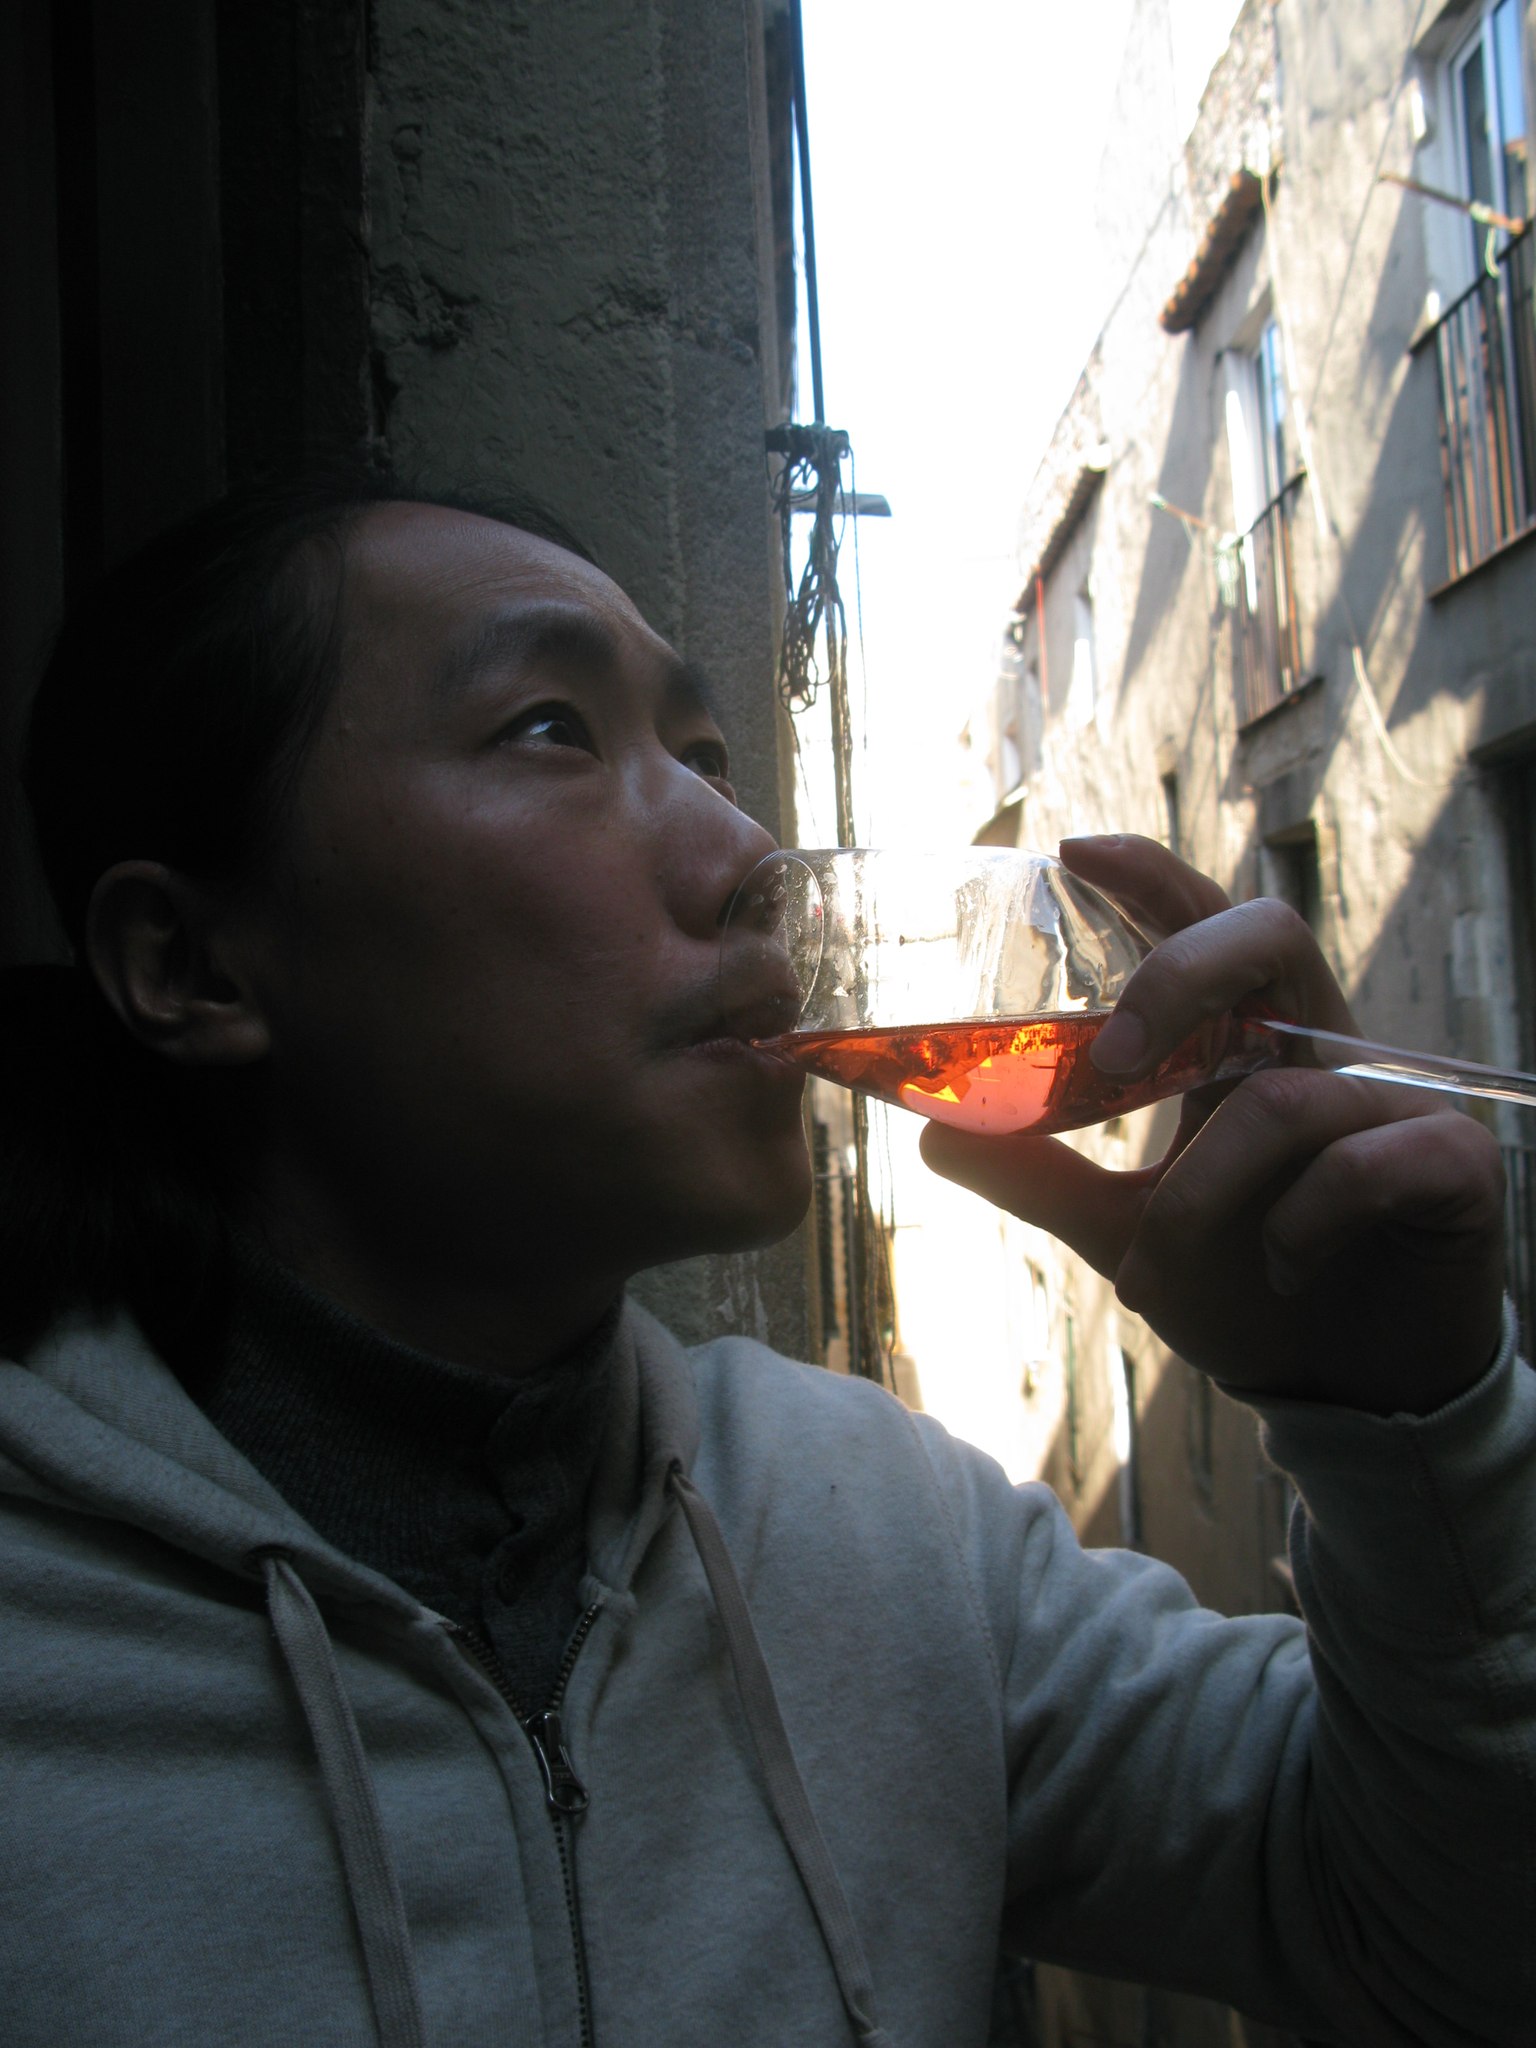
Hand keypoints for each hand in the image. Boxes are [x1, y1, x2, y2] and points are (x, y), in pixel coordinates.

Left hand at [920, 835, 1507, 1414]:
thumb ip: (1040, 1175)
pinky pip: (1364, 1166)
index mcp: (1244, 1044)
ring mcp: (1391, 1100)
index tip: (1073, 852)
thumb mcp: (1123, 1229)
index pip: (1203, 924)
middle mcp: (1318, 1050)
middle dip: (1182, 976)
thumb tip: (933, 1133)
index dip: (1150, 876)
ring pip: (1287, 1098)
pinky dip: (1299, 1225)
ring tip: (1165, 1262)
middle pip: (1269, 934)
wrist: (1346, 1386)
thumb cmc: (1243, 1284)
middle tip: (1114, 1054)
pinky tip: (1282, 1268)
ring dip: (1202, 1193)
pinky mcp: (1452, 1164)